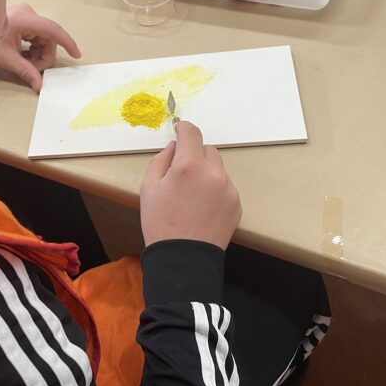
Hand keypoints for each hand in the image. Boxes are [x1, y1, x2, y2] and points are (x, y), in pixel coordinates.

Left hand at [0, 3, 81, 91]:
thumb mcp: (7, 58)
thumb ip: (25, 71)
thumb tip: (39, 85)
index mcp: (25, 19)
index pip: (52, 30)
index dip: (66, 42)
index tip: (76, 54)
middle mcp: (28, 14)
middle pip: (48, 38)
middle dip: (43, 57)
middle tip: (33, 70)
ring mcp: (26, 15)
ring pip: (43, 39)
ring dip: (38, 54)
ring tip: (24, 63)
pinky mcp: (23, 20)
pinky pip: (36, 37)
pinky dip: (33, 49)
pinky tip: (23, 56)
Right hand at [140, 121, 241, 249]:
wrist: (184, 257)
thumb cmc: (160, 223)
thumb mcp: (149, 187)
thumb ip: (162, 160)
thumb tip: (174, 148)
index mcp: (188, 166)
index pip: (191, 133)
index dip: (184, 128)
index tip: (180, 129)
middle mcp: (213, 173)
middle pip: (207, 150)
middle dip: (195, 155)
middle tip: (182, 173)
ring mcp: (228, 189)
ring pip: (217, 169)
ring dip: (206, 173)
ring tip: (192, 196)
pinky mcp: (236, 203)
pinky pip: (225, 187)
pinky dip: (215, 190)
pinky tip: (202, 208)